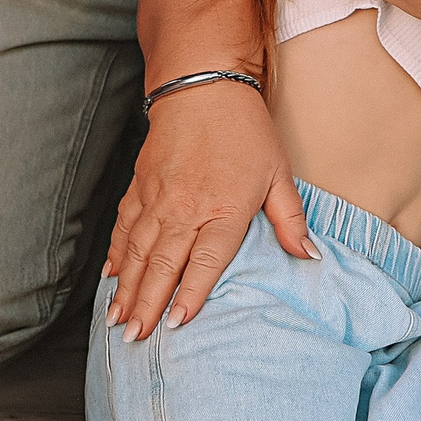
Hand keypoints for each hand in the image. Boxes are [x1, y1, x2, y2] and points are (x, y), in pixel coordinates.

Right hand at [103, 81, 313, 339]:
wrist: (201, 82)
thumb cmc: (244, 128)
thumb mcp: (278, 173)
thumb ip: (291, 219)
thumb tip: (309, 257)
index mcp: (223, 208)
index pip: (203, 262)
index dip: (189, 295)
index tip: (175, 325)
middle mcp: (185, 207)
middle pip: (162, 264)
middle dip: (146, 304)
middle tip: (133, 337)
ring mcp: (158, 197)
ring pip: (138, 250)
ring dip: (126, 287)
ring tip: (116, 319)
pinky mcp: (141, 185)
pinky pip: (125, 226)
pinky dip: (117, 254)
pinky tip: (111, 276)